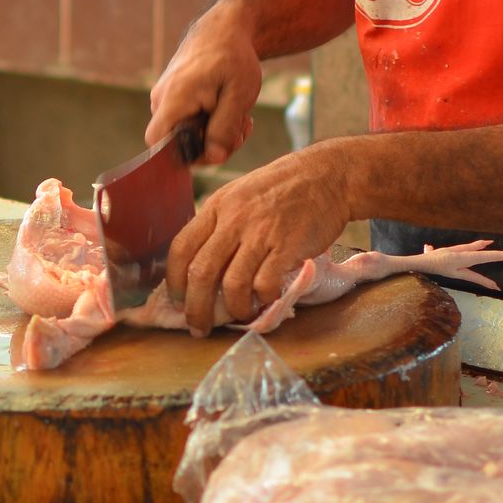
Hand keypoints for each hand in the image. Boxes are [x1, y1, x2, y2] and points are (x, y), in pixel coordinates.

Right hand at [147, 4, 260, 165]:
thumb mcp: (238, 94)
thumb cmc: (232, 57)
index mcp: (174, 98)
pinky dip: (211, 124)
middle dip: (212, 144)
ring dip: (216, 134)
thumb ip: (224, 128)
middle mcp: (162, 100)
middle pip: (177, 144)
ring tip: (240, 116)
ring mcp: (166, 99)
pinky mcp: (174, 99)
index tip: (218, 145)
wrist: (224, 29)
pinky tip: (231, 112)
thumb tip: (214, 159)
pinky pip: (188, 124)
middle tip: (241, 130)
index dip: (186, 154)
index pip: (158, 143)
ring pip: (186, 135)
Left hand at [167, 143, 354, 335]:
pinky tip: (268, 298)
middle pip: (201, 272)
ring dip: (234, 309)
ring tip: (240, 315)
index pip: (181, 247)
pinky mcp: (287, 246)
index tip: (177, 300)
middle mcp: (233, 219)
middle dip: (196, 308)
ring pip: (232, 284)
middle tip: (199, 327)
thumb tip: (200, 265)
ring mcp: (260, 232)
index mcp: (217, 206)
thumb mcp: (240, 195)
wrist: (327, 176)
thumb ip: (220, 225)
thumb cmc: (283, 188)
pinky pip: (265, 284)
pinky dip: (263, 299)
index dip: (174, 280)